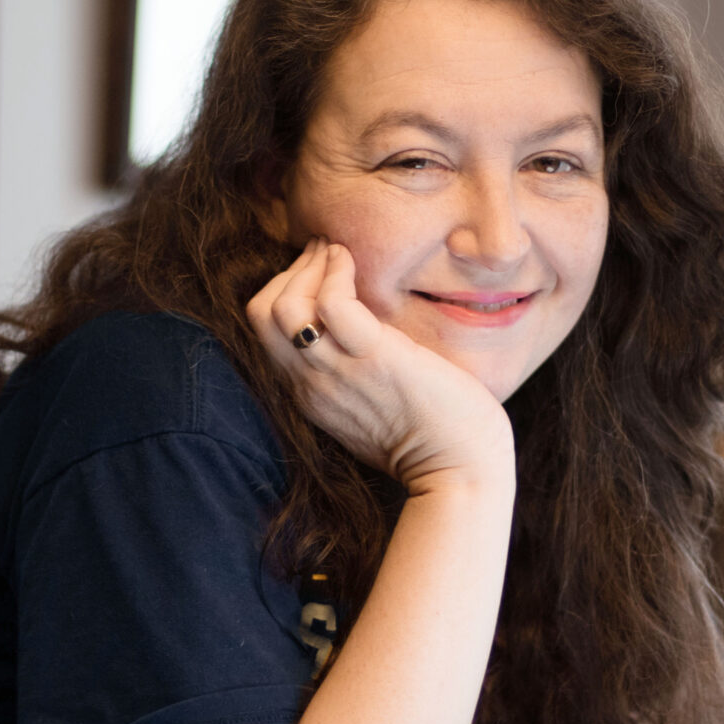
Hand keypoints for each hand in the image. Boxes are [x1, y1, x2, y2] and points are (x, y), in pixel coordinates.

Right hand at [247, 241, 512, 495]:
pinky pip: (331, 304)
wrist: (461, 472)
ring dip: (308, 266)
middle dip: (289, 271)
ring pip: (283, 306)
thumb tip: (364, 337)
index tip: (316, 270)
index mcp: (310, 396)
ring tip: (336, 252)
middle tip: (323, 252)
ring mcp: (337, 372)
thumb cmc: (434, 439)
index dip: (283, 290)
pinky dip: (335, 272)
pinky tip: (351, 261)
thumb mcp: (374, 406)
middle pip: (262, 315)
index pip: (266, 332)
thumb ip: (355, 376)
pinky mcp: (373, 359)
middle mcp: (313, 384)